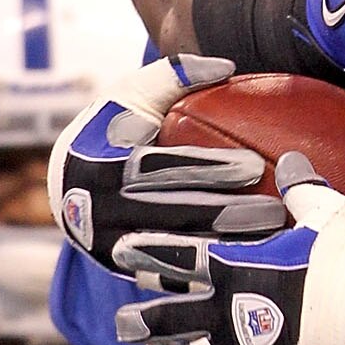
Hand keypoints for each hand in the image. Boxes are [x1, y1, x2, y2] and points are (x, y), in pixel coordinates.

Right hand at [49, 53, 253, 264]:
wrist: (68, 187)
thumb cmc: (113, 131)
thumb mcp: (129, 96)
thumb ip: (173, 74)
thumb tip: (226, 66)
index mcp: (100, 165)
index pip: (161, 168)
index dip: (208, 169)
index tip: (254, 168)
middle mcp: (100, 212)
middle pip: (173, 215)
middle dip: (228, 215)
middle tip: (275, 212)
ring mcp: (111, 249)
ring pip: (177, 253)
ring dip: (228, 249)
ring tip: (273, 240)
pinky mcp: (126, 273)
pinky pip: (175, 278)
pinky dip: (214, 273)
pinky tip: (253, 266)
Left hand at [115, 170, 344, 344]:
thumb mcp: (332, 214)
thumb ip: (301, 186)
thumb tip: (287, 158)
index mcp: (239, 268)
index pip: (175, 260)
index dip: (145, 256)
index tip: (120, 253)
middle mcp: (233, 313)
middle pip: (169, 316)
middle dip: (143, 315)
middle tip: (123, 318)